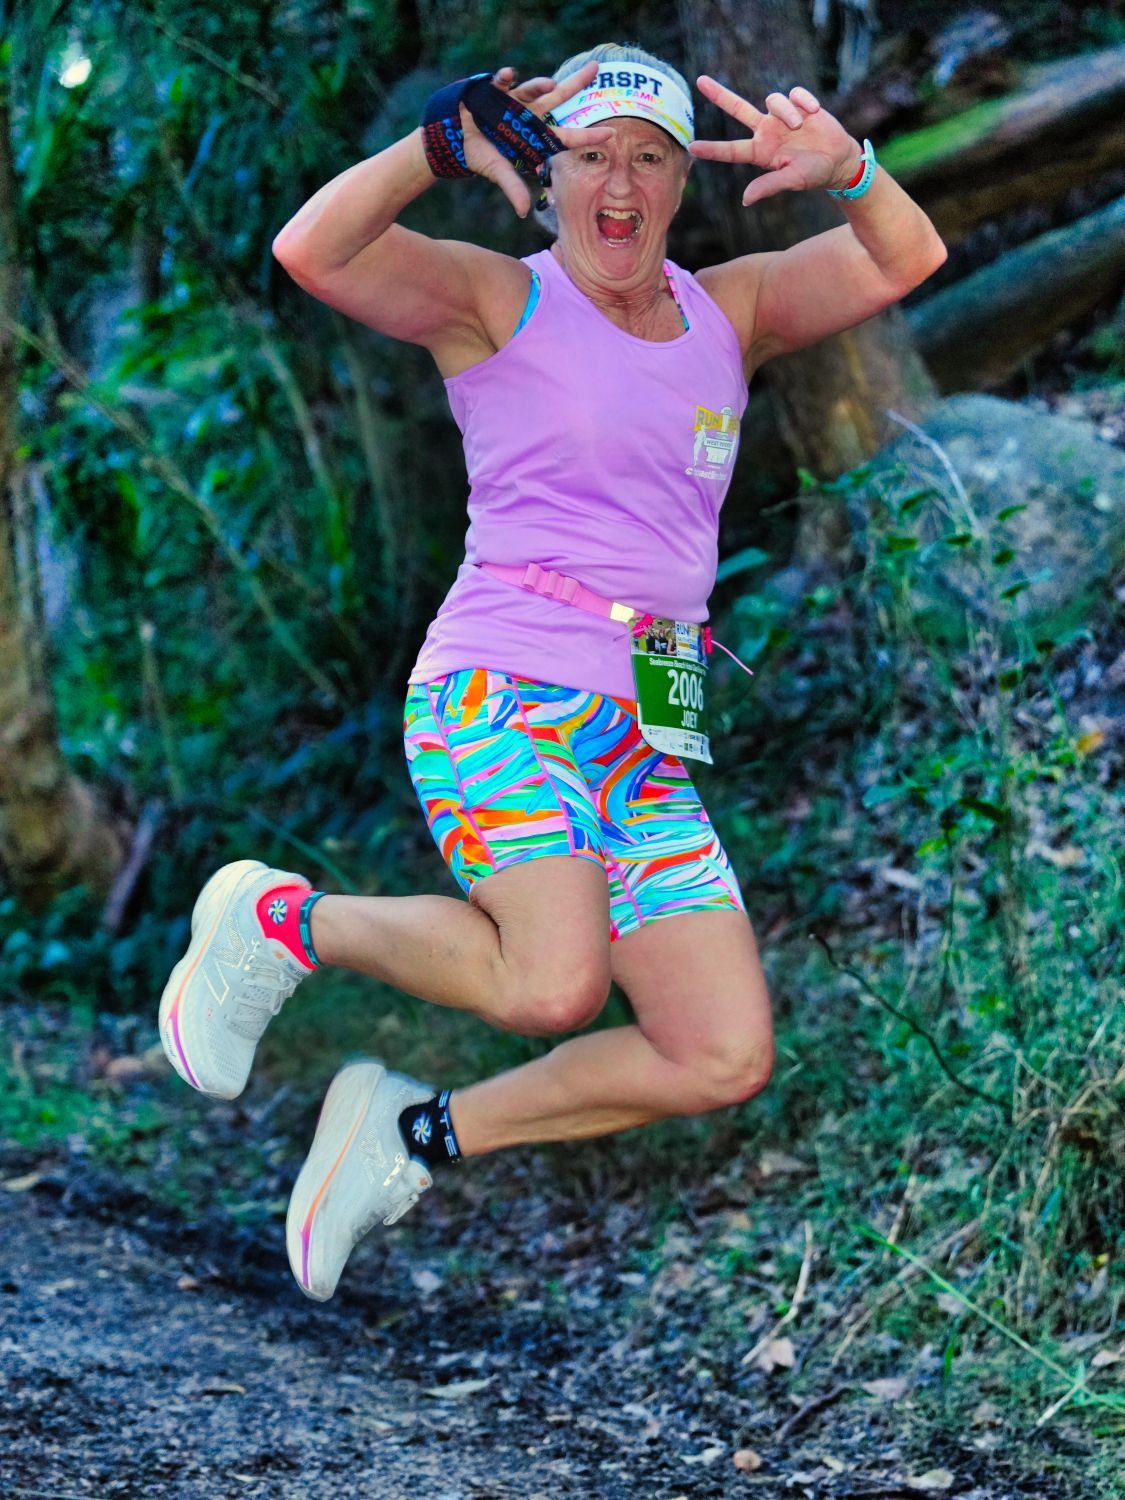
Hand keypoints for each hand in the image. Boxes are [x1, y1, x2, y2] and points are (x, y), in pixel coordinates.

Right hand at [459, 60, 611, 217]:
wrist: (456, 139)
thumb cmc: (481, 154)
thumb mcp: (499, 171)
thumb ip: (513, 188)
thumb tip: (524, 212)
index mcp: (535, 135)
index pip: (566, 136)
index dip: (586, 135)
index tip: (609, 134)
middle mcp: (530, 114)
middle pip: (558, 99)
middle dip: (576, 83)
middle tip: (595, 68)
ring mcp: (514, 100)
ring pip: (533, 88)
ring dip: (540, 85)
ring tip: (549, 84)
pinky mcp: (495, 90)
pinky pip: (501, 81)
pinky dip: (504, 77)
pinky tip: (507, 75)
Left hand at [688, 76, 863, 205]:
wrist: (838, 158)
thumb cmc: (813, 174)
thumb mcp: (792, 180)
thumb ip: (769, 186)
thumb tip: (745, 199)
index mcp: (760, 152)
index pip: (731, 150)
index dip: (711, 149)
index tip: (691, 147)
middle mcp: (766, 131)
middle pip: (738, 109)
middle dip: (719, 95)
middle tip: (699, 81)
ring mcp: (780, 116)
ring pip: (773, 100)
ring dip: (787, 111)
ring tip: (802, 125)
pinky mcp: (797, 103)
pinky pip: (794, 93)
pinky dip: (804, 101)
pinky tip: (815, 111)